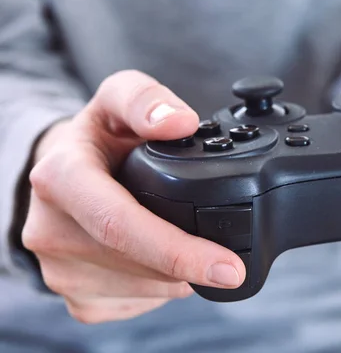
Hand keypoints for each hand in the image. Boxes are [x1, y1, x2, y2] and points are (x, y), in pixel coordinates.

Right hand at [23, 70, 245, 323]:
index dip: (178, 250)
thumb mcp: (119, 97)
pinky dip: (164, 287)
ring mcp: (59, 271)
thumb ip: (146, 99)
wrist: (65, 171)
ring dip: (179, 277)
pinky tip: (163, 260)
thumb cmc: (100, 136)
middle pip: (138, 264)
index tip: (227, 266)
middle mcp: (51, 230)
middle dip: (191, 265)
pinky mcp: (76, 297)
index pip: (120, 225)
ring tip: (187, 243)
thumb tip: (180, 122)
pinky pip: (136, 303)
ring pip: (142, 289)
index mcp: (61, 178)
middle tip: (229, 261)